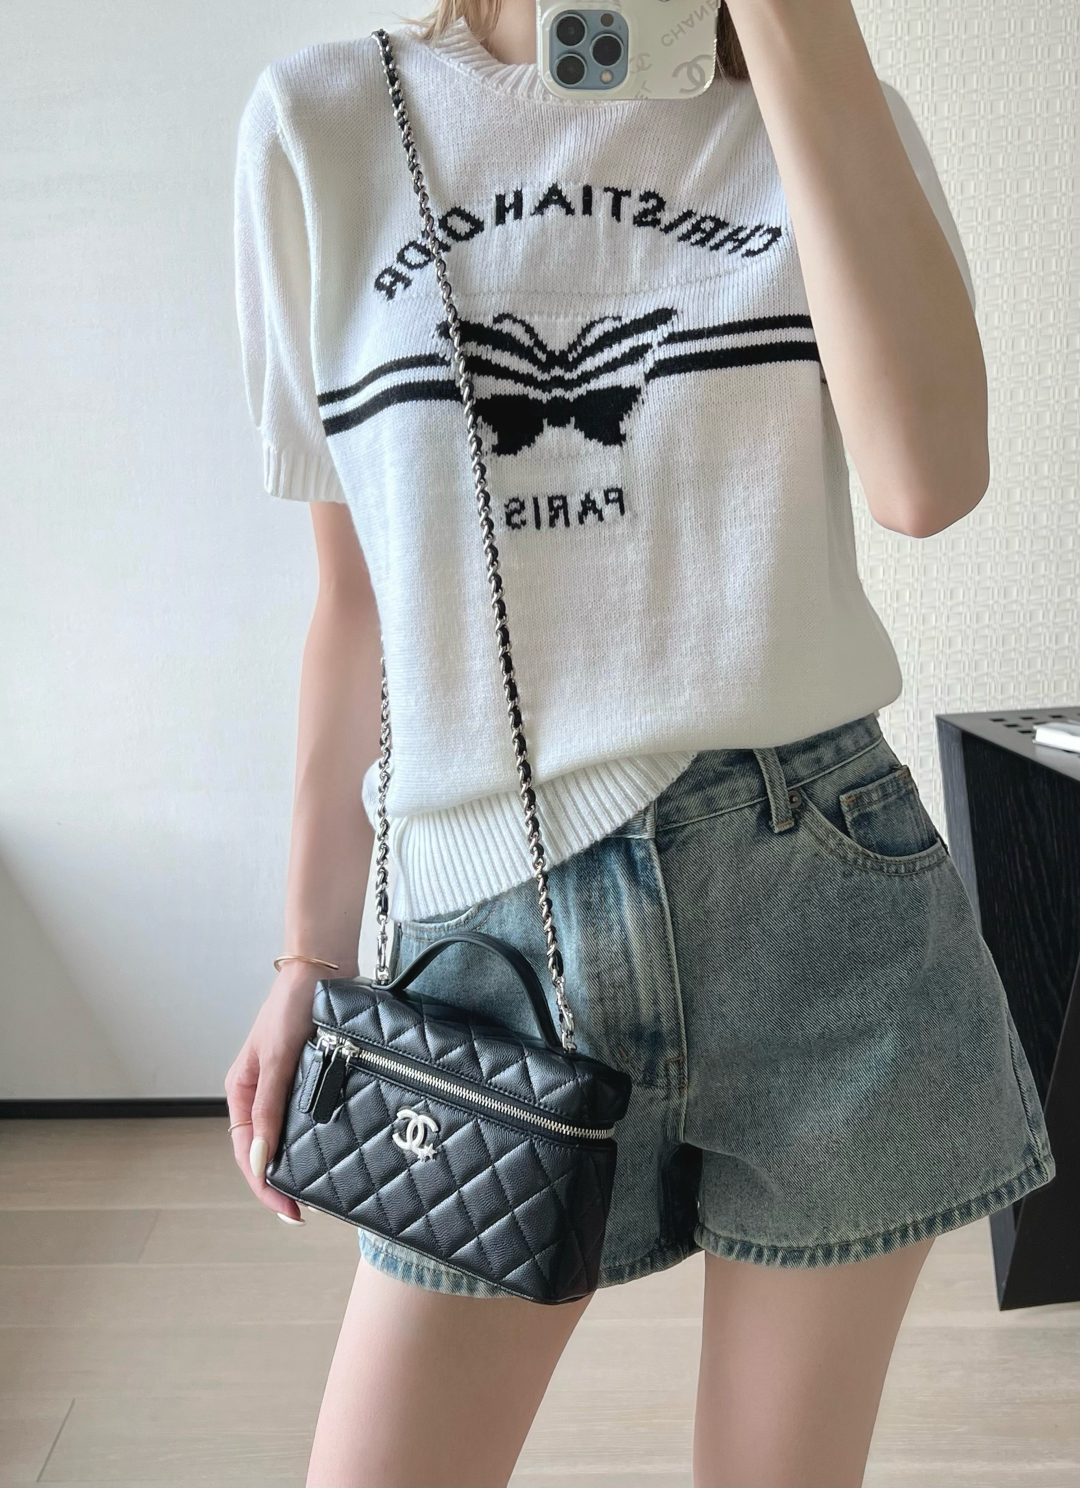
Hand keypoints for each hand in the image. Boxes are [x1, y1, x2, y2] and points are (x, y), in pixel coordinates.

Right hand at [224, 963, 321, 1220]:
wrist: (324, 966)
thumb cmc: (294, 1005)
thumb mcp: (277, 1058)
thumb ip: (269, 1107)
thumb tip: (259, 1157)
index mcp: (242, 1088)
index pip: (246, 1150)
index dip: (263, 1183)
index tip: (287, 1210)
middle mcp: (261, 1090)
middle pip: (263, 1148)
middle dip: (278, 1181)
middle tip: (303, 1211)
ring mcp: (286, 1084)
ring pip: (286, 1135)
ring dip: (296, 1162)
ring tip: (316, 1190)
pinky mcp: (311, 1075)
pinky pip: (307, 1116)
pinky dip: (314, 1138)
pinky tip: (330, 1151)